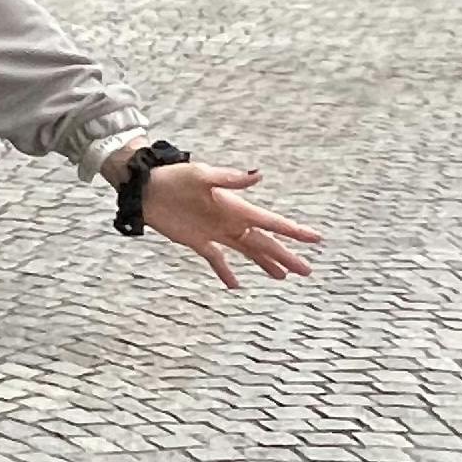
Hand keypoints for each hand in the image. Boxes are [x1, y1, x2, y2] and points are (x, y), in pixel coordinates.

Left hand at [138, 158, 321, 288]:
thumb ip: (230, 178)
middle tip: (307, 271)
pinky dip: (225, 273)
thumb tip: (258, 175)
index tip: (315, 239)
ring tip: (283, 277)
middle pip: (264, 242)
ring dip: (265, 264)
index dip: (293, 231)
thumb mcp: (203, 175)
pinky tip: (236, 286)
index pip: (271, 222)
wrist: (146, 188)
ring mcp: (215, 233)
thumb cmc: (175, 177)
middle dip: (286, 256)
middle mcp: (230, 221)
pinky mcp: (197, 241)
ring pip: (247, 252)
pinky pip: (216, 260)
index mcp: (236, 207)